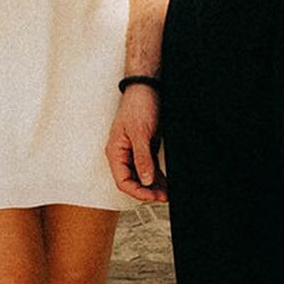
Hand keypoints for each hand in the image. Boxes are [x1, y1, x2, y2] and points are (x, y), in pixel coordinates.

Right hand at [105, 86, 167, 202]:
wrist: (147, 87)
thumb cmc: (138, 105)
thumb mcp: (140, 133)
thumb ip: (142, 158)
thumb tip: (145, 180)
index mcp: (115, 151)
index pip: (123, 181)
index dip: (137, 192)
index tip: (152, 196)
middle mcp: (123, 154)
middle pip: (133, 181)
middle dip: (147, 191)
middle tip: (163, 196)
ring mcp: (133, 151)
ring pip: (142, 176)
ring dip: (154, 185)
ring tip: (167, 193)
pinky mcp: (144, 148)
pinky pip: (149, 167)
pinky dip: (157, 176)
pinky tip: (166, 183)